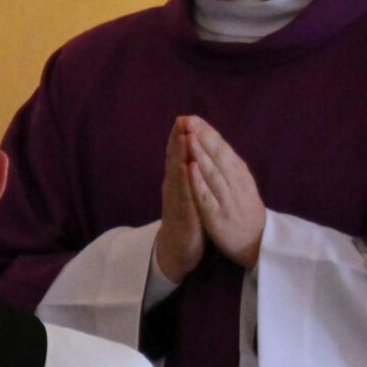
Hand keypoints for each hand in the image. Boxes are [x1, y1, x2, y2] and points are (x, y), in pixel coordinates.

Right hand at [157, 121, 205, 282]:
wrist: (178, 250)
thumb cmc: (186, 218)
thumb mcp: (188, 192)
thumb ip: (188, 174)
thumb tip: (192, 152)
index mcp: (177, 181)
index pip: (178, 155)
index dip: (180, 136)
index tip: (184, 117)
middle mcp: (173, 188)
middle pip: (174, 159)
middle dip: (178, 139)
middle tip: (180, 120)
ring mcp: (176, 201)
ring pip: (177, 174)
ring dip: (179, 155)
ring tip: (182, 137)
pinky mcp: (182, 215)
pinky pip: (183, 195)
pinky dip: (184, 181)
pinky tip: (186, 168)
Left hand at [183, 116, 267, 269]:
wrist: (257, 242)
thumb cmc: (244, 207)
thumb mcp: (240, 181)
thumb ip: (226, 162)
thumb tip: (211, 137)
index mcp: (239, 172)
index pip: (222, 148)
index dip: (207, 132)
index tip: (192, 117)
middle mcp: (235, 182)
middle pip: (218, 156)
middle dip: (203, 137)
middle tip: (188, 120)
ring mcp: (228, 199)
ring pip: (213, 174)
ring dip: (201, 154)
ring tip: (189, 138)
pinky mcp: (219, 217)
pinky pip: (208, 198)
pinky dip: (200, 183)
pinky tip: (191, 170)